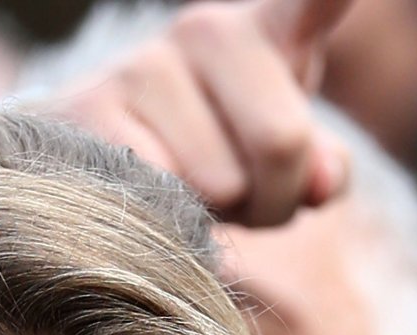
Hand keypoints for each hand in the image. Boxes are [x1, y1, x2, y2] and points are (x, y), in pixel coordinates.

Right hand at [46, 0, 353, 224]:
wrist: (93, 156)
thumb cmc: (205, 158)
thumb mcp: (278, 161)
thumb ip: (323, 171)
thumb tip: (322, 184)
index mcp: (268, 29)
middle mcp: (208, 29)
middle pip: (283, 142)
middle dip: (272, 200)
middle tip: (240, 199)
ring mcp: (147, 64)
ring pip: (222, 183)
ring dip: (213, 216)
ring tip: (186, 196)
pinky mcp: (95, 110)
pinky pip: (162, 195)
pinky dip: (164, 223)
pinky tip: (144, 199)